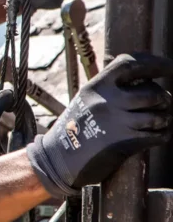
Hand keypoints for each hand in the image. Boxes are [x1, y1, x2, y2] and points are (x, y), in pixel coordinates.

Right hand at [27, 53, 172, 196]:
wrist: (58, 158)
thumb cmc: (76, 128)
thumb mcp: (86, 100)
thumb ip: (109, 88)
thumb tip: (144, 78)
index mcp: (96, 86)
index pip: (130, 64)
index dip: (155, 63)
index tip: (169, 66)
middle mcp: (106, 101)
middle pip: (152, 92)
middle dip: (163, 98)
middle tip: (162, 103)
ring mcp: (116, 122)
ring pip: (159, 115)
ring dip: (164, 118)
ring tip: (158, 121)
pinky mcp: (125, 142)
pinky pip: (158, 135)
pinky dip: (163, 134)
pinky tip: (156, 134)